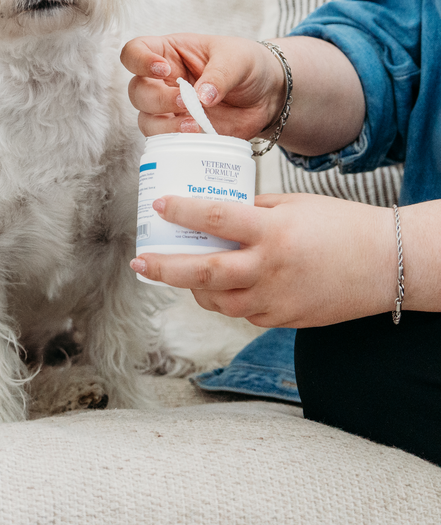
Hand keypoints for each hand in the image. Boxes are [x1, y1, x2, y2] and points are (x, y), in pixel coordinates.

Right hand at [120, 33, 284, 139]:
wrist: (268, 96)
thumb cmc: (248, 65)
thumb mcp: (238, 59)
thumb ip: (219, 74)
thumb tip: (202, 96)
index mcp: (169, 53)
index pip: (134, 52)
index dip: (139, 61)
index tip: (163, 69)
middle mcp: (162, 81)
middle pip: (136, 90)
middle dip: (158, 99)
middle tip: (186, 101)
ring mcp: (170, 109)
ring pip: (145, 119)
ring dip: (165, 125)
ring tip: (196, 124)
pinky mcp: (181, 132)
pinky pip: (164, 140)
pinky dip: (177, 140)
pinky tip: (199, 135)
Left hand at [130, 192, 394, 326]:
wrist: (383, 264)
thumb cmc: (340, 226)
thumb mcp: (293, 205)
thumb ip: (253, 211)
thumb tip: (216, 214)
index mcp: (272, 233)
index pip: (216, 220)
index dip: (183, 212)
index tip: (160, 205)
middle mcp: (269, 269)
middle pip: (203, 273)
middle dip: (164, 269)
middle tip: (140, 261)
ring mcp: (274, 299)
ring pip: (217, 301)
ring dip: (193, 287)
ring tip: (179, 272)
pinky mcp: (282, 319)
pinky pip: (242, 312)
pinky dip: (227, 299)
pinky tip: (223, 285)